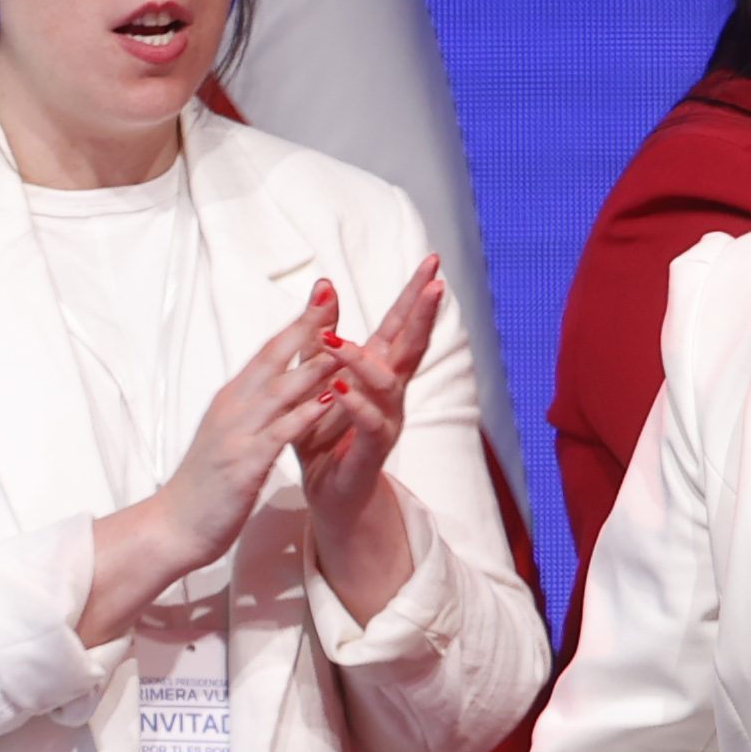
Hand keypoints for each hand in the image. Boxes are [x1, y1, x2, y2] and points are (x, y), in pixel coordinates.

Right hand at [84, 287, 342, 640]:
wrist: (172, 527)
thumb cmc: (206, 484)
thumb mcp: (231, 434)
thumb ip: (251, 407)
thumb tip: (275, 383)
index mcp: (233, 399)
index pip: (269, 351)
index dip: (296, 322)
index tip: (323, 294)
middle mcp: (233, 408)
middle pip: (272, 358)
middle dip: (304, 326)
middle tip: (332, 296)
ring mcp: (236, 434)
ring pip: (279, 391)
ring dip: (312, 365)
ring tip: (345, 341)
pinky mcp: (242, 464)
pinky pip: (277, 434)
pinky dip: (302, 414)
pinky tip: (327, 401)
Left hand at [296, 257, 442, 546]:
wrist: (328, 489)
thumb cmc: (324, 430)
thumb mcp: (315, 374)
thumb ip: (321, 333)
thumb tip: (324, 284)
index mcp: (380, 371)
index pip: (400, 325)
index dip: (414, 294)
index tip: (431, 262)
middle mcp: (392, 391)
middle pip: (412, 346)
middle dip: (423, 315)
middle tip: (435, 284)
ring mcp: (387, 419)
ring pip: (386, 384)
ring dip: (363, 361)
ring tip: (338, 344)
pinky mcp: (372, 448)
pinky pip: (369, 423)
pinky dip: (354, 405)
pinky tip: (338, 389)